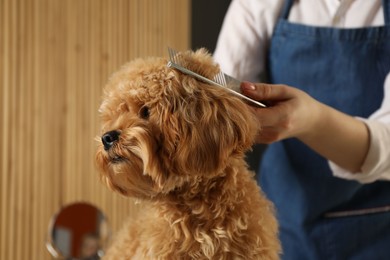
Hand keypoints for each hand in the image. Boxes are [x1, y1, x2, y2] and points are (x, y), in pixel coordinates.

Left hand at [240, 81, 369, 172]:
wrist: (311, 122)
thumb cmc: (299, 103)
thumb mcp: (285, 91)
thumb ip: (264, 90)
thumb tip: (243, 86)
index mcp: (281, 118)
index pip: (253, 114)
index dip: (240, 105)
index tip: (233, 94)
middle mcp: (274, 132)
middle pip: (246, 123)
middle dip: (237, 111)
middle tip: (233, 98)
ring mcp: (268, 139)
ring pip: (244, 129)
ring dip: (239, 117)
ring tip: (242, 105)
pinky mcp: (264, 141)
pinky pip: (248, 132)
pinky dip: (244, 122)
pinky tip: (248, 113)